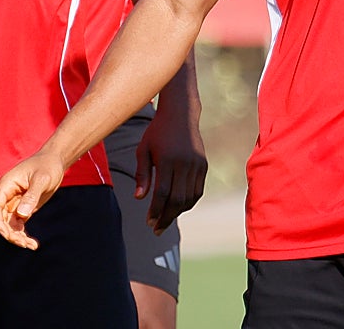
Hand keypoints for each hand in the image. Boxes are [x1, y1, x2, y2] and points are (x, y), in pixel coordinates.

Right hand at [0, 153, 65, 249]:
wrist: (54, 162)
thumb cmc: (47, 166)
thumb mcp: (42, 179)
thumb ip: (31, 196)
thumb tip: (22, 215)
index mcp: (7, 185)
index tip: (7, 234)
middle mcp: (7, 195)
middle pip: (0, 219)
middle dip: (9, 233)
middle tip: (24, 244)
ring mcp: (14, 202)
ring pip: (9, 224)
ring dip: (16, 237)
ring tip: (31, 245)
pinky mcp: (23, 208)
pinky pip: (18, 225)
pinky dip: (23, 235)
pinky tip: (33, 244)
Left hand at [135, 112, 206, 232]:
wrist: (180, 114)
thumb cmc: (156, 132)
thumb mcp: (143, 149)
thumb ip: (141, 174)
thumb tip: (139, 198)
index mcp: (167, 159)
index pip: (163, 193)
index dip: (156, 210)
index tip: (148, 222)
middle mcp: (185, 163)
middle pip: (178, 199)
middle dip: (166, 217)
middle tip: (156, 229)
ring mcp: (197, 165)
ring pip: (189, 198)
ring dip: (177, 212)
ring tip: (164, 220)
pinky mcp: (204, 166)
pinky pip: (197, 191)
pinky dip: (188, 203)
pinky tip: (177, 208)